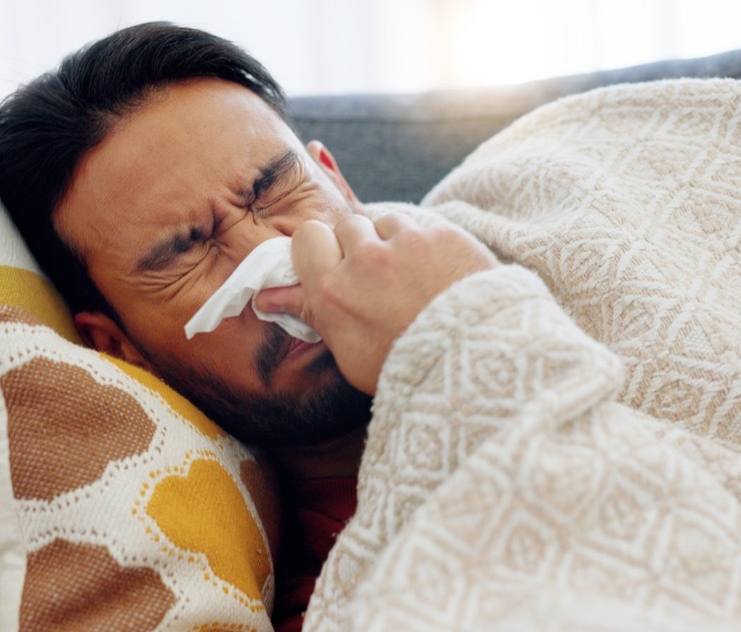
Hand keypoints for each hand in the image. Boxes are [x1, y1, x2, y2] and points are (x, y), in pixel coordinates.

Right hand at [255, 212, 498, 393]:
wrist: (475, 364)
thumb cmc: (405, 366)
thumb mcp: (347, 350)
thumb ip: (310, 313)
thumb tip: (265, 299)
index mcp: (332, 291)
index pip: (308, 236)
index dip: (320, 246)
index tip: (332, 262)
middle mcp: (364, 260)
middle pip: (347, 224)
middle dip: (358, 241)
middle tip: (376, 273)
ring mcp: (406, 243)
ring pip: (387, 221)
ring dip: (395, 241)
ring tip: (413, 277)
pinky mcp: (444, 235)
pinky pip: (425, 227)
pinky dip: (430, 245)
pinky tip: (440, 274)